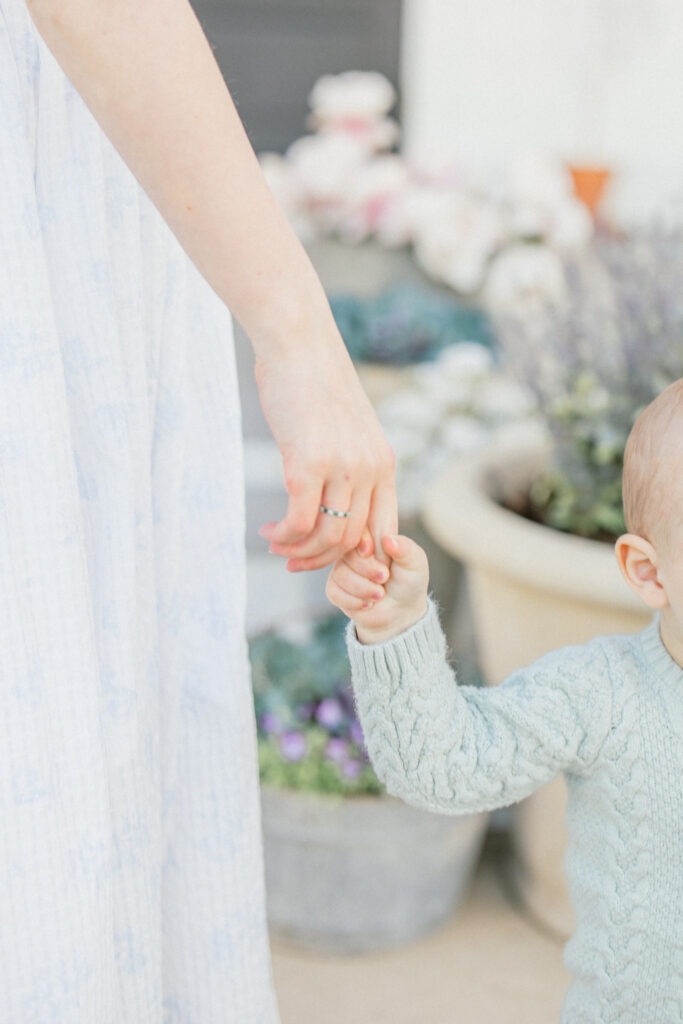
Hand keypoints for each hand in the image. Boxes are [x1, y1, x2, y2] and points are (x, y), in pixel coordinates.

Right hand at [255, 331, 397, 571]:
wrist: (298, 342)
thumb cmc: (315, 382)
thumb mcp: (345, 428)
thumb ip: (349, 464)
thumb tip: (334, 497)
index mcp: (384, 462)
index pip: (384, 529)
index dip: (360, 557)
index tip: (331, 562)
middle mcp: (371, 468)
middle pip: (353, 539)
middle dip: (322, 560)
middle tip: (294, 561)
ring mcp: (342, 466)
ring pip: (328, 536)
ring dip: (300, 551)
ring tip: (278, 546)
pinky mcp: (309, 461)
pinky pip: (300, 520)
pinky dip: (284, 535)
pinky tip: (270, 531)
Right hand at [326, 527, 429, 643]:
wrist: (401, 610)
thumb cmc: (408, 581)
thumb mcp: (415, 562)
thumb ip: (405, 548)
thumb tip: (388, 538)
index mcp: (371, 537)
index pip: (357, 530)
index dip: (362, 542)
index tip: (371, 552)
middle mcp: (353, 551)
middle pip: (347, 553)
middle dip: (367, 569)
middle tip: (385, 577)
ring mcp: (342, 569)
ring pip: (341, 575)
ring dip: (364, 589)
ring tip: (380, 594)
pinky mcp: (335, 589)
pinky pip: (334, 592)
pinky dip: (354, 601)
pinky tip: (368, 603)